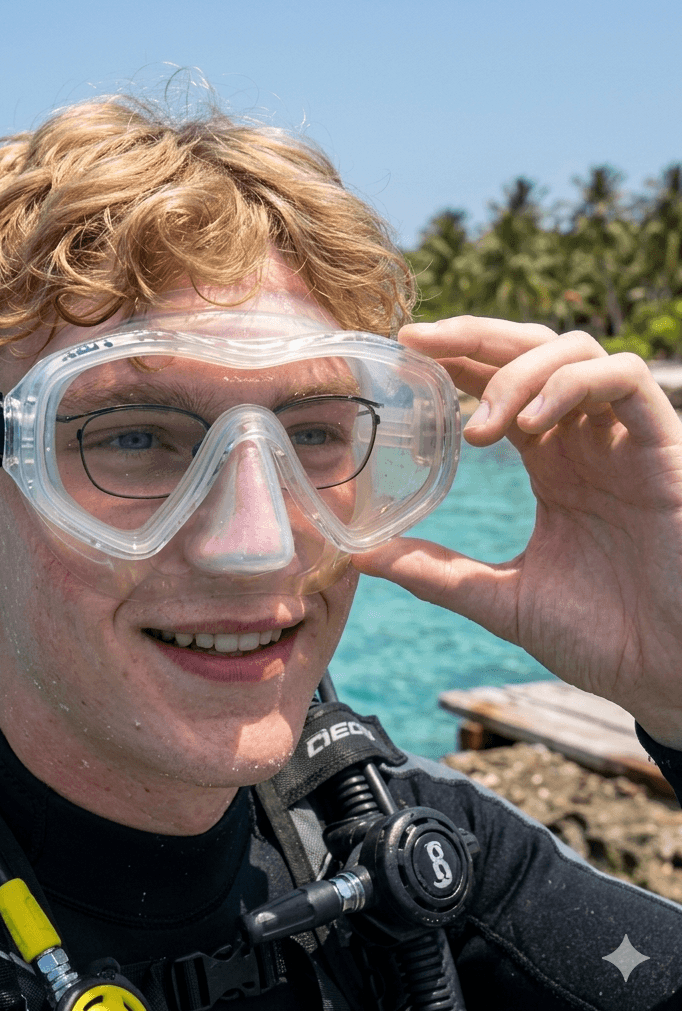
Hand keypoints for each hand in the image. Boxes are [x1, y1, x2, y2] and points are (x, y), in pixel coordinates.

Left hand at [350, 317, 681, 747]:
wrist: (670, 674)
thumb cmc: (603, 637)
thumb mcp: (500, 598)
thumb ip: (435, 571)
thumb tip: (360, 555)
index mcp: (552, 463)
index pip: (499, 383)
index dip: (455, 360)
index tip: (402, 352)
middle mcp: (585, 441)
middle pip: (530, 349)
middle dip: (472, 336)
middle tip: (417, 341)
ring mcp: (625, 441)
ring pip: (575, 351)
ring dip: (517, 373)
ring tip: (480, 429)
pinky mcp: (665, 449)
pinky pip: (626, 379)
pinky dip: (573, 384)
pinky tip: (534, 424)